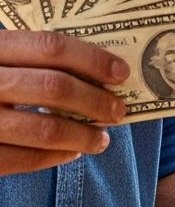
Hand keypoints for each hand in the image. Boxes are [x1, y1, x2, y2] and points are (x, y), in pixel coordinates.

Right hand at [0, 30, 128, 175]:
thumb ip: (26, 59)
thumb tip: (96, 70)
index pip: (49, 47)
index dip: (92, 59)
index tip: (122, 73)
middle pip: (53, 88)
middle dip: (95, 101)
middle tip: (118, 111)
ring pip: (43, 129)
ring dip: (82, 136)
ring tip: (101, 139)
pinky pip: (21, 159)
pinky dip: (53, 158)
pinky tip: (70, 154)